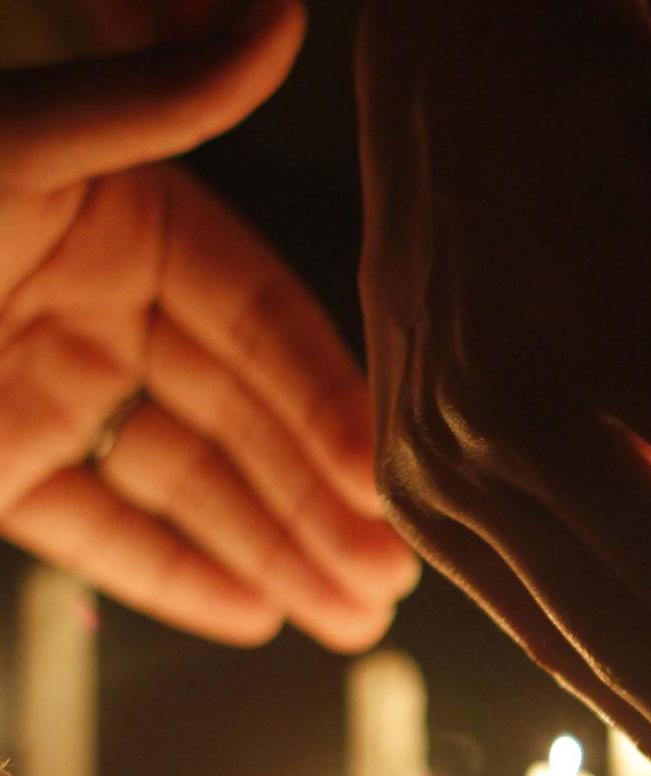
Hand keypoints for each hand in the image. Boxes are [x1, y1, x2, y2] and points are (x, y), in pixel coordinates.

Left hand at [0, 1, 414, 650]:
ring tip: (350, 621)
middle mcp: (96, 304)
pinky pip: (95, 528)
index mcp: (122, 216)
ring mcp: (43, 388)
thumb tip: (285, 22)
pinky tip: (251, 617)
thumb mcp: (9, 139)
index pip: (261, 322)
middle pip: (237, 420)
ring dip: (270, 551)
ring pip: (182, 483)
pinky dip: (168, 574)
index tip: (384, 480)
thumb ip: (156, 100)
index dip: (328, 402)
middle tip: (393, 579)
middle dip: (318, 504)